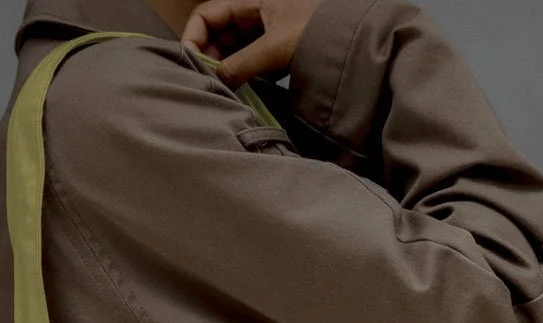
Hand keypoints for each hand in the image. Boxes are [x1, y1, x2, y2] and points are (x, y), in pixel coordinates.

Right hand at [181, 0, 323, 86]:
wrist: (352, 46)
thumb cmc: (316, 34)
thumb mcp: (274, 48)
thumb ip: (242, 64)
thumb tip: (216, 81)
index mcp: (251, 0)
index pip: (208, 15)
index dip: (194, 36)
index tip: (190, 62)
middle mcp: (254, 15)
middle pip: (217, 35)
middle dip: (208, 57)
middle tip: (206, 83)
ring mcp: (264, 35)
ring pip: (232, 52)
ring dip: (224, 70)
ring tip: (220, 91)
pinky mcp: (275, 55)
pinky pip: (249, 65)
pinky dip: (241, 78)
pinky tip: (237, 93)